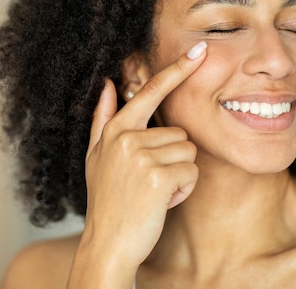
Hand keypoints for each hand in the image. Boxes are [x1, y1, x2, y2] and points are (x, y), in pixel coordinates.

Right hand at [82, 41, 207, 270]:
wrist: (108, 243)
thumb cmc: (108, 200)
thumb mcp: (96, 157)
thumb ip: (102, 118)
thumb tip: (106, 83)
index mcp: (115, 130)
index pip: (150, 92)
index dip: (176, 70)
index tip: (199, 52)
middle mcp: (126, 137)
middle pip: (180, 134)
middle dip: (174, 160)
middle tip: (150, 182)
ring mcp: (140, 155)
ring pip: (189, 153)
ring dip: (179, 176)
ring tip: (154, 192)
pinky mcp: (158, 175)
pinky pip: (191, 173)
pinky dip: (183, 191)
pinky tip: (161, 202)